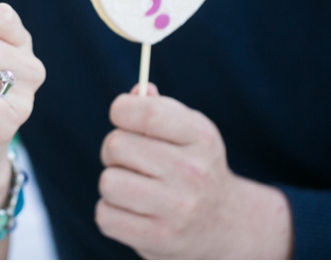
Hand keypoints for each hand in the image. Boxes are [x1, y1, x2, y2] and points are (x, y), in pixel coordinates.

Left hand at [96, 84, 292, 258]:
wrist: (225, 225)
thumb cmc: (194, 167)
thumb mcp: (189, 132)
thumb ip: (157, 108)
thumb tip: (136, 92)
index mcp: (201, 137)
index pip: (147, 113)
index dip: (122, 109)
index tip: (122, 115)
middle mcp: (193, 172)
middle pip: (117, 145)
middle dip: (114, 149)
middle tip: (129, 159)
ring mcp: (177, 209)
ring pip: (108, 182)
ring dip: (112, 183)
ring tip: (132, 186)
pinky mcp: (159, 239)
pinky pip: (105, 215)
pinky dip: (110, 212)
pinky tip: (132, 210)